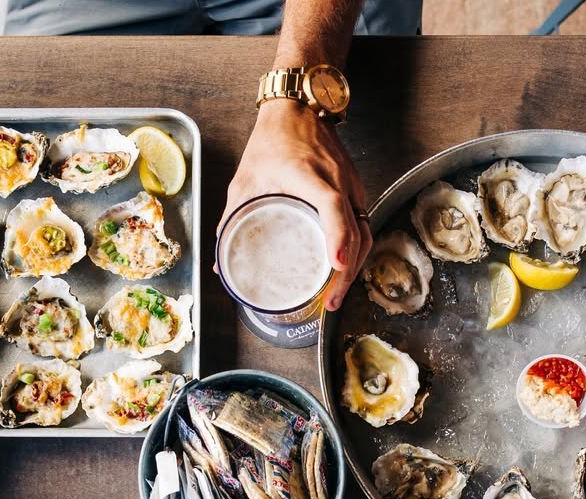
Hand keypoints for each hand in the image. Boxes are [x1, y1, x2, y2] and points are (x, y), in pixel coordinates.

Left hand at [219, 99, 370, 310]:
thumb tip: (221, 262)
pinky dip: (356, 251)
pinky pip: (363, 225)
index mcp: (308, 173)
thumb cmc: (272, 141)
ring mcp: (351, 185)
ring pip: (364, 232)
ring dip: (354, 266)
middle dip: (346, 272)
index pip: (332, 204)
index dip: (337, 235)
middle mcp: (337, 180)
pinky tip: (343, 270)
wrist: (300, 108)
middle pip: (355, 231)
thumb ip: (232, 218)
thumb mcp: (245, 178)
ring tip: (335, 295)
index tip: (336, 263)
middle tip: (329, 302)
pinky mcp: (355, 189)